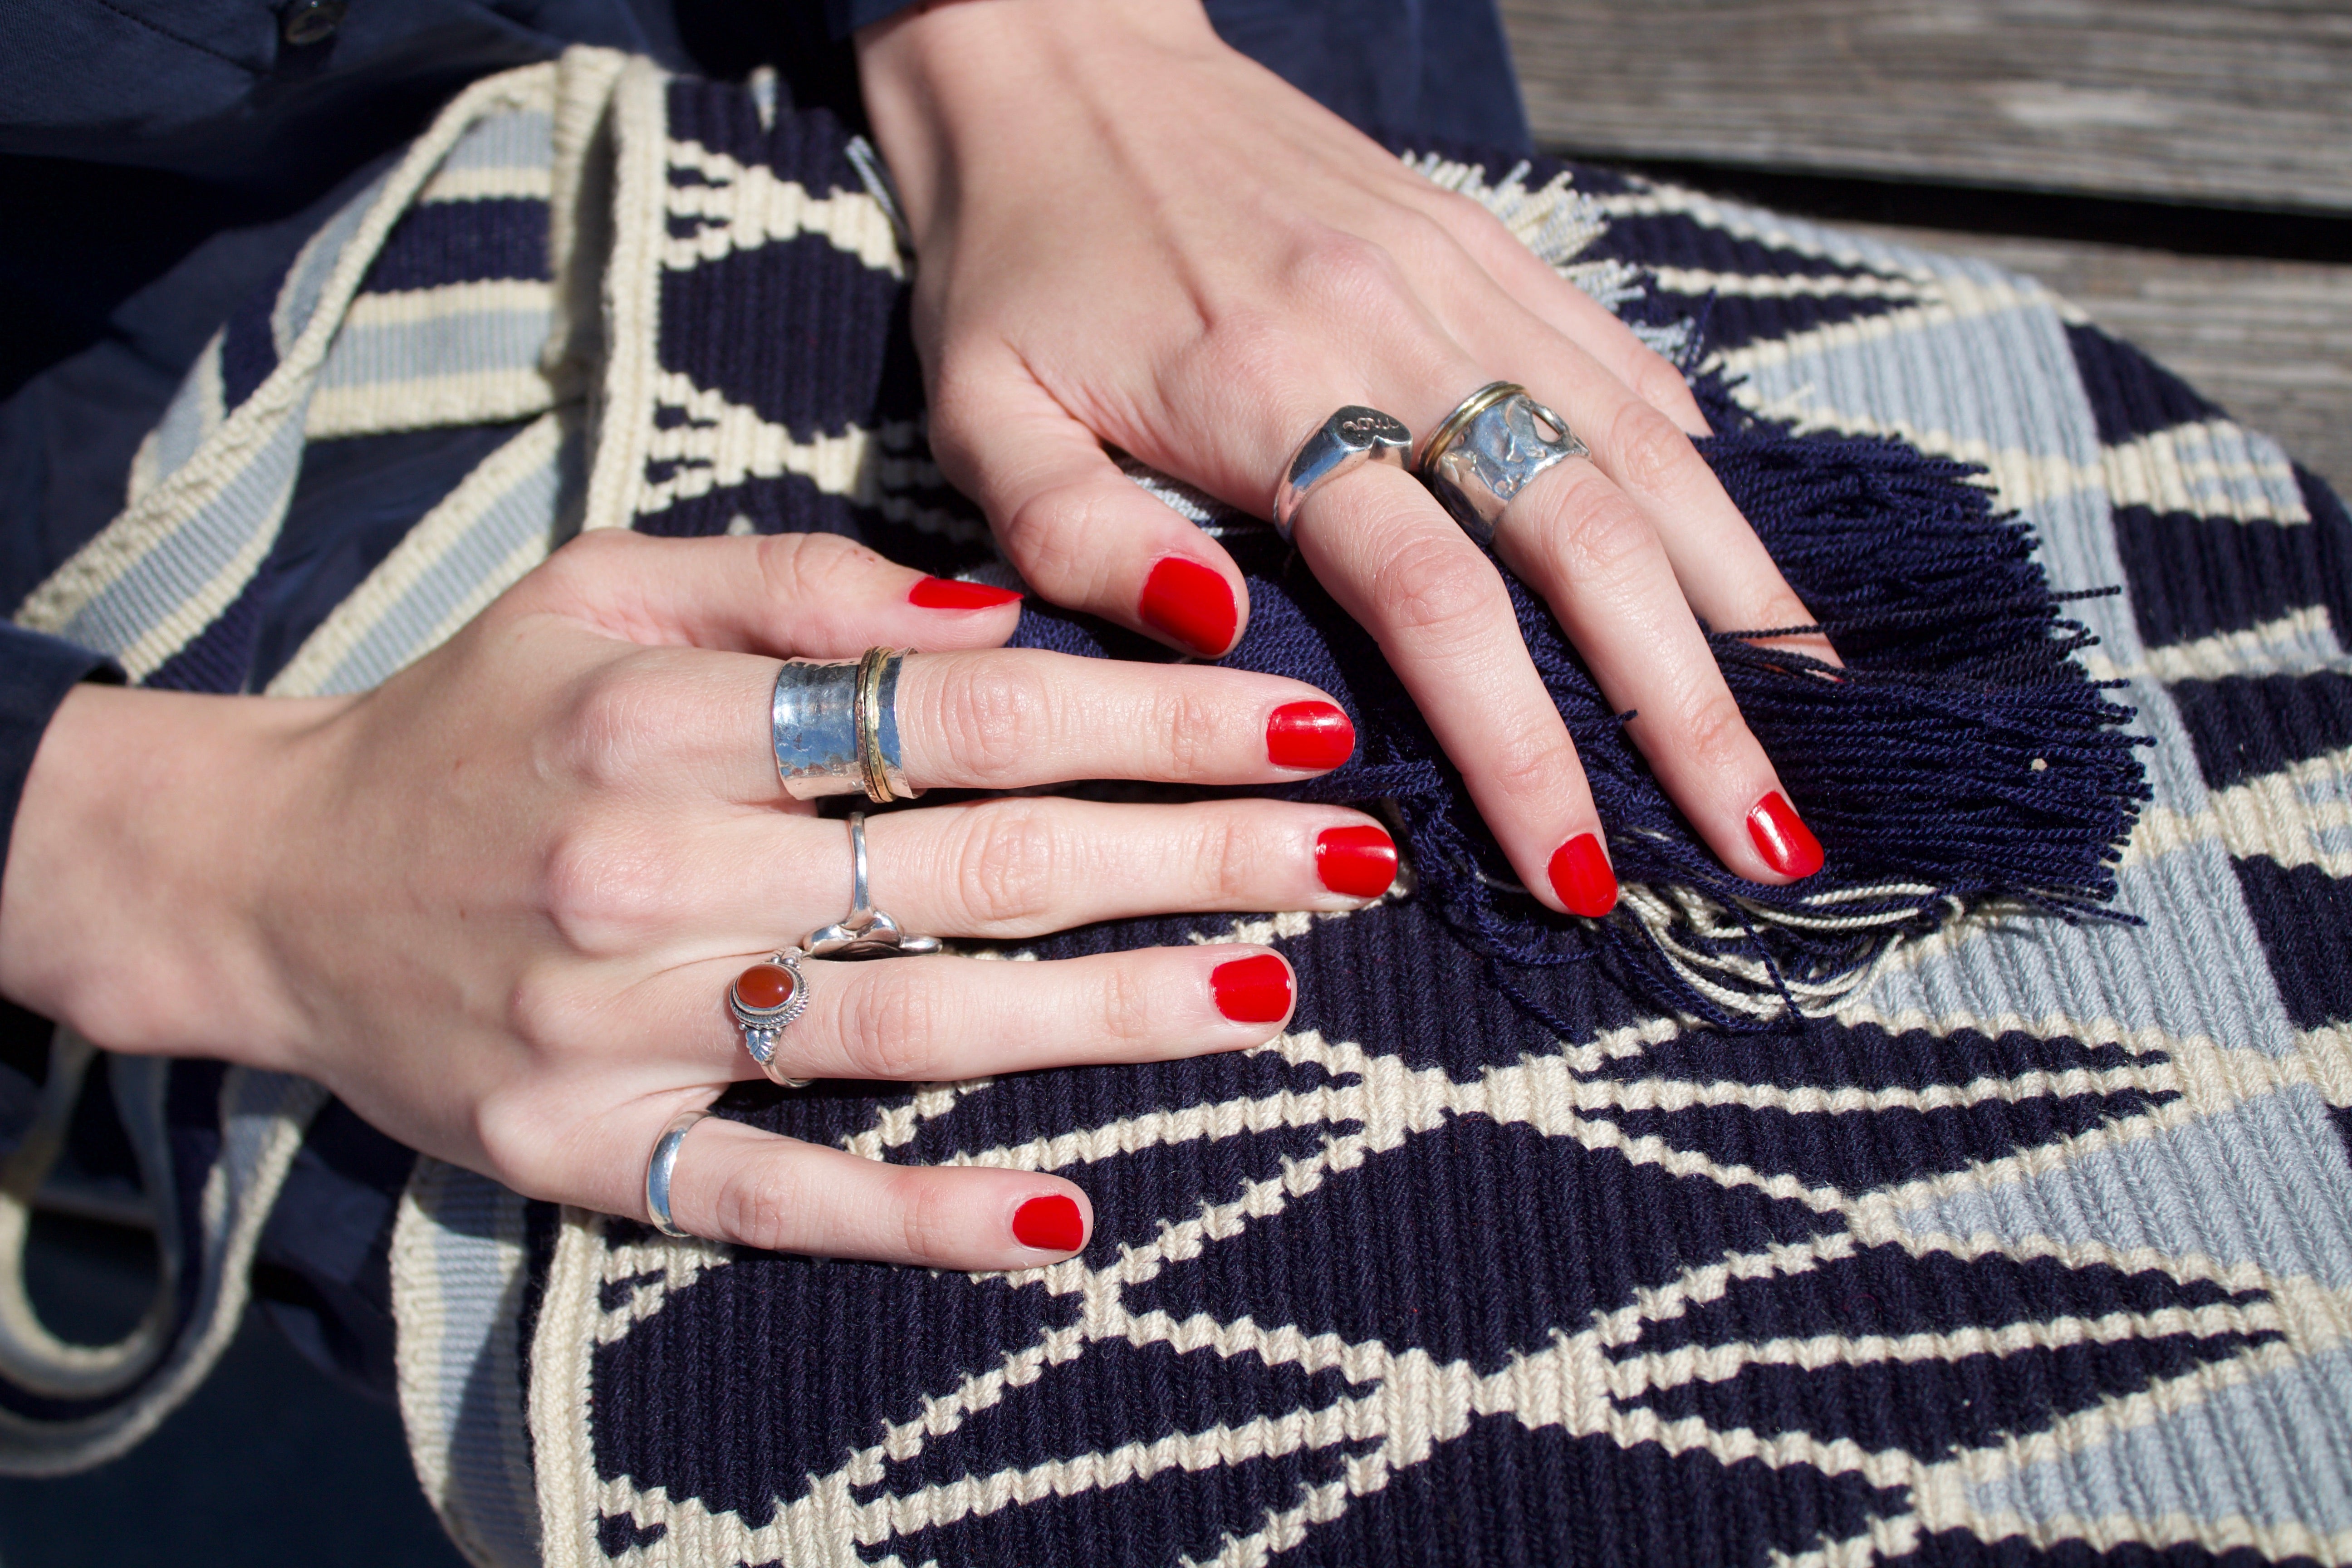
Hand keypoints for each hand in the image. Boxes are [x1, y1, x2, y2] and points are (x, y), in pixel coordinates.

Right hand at [0, 532, 1393, 1267]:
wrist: (263, 877)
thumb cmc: (471, 712)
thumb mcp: (601, 585)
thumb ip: (793, 578)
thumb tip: (996, 611)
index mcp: (669, 716)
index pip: (966, 715)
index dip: (1149, 721)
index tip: (1301, 722)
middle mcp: (655, 874)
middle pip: (973, 870)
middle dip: (1185, 862)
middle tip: (1351, 858)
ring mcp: (623, 1028)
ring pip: (911, 1032)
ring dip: (1108, 1022)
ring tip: (1273, 996)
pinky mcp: (590, 1152)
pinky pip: (777, 1197)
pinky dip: (920, 1217)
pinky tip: (1064, 1223)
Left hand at [857, 0, 1838, 915]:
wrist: (1055, 47)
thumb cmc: (1013, 261)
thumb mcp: (983, 416)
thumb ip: (1079, 540)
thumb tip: (1222, 634)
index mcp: (1268, 396)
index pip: (1439, 604)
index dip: (1525, 747)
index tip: (1579, 871)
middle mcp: (1397, 335)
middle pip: (1587, 541)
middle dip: (1688, 705)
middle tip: (1764, 838)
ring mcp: (1461, 281)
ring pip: (1642, 453)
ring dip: (1738, 598)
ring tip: (1811, 716)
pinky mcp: (1485, 244)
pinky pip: (1620, 366)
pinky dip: (1697, 473)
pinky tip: (1744, 568)